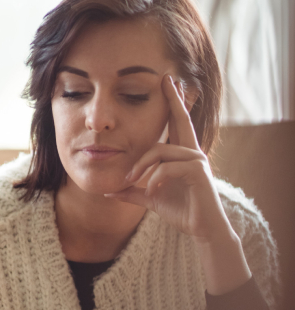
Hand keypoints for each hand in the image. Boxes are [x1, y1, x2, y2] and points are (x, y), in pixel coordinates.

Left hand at [106, 75, 227, 240]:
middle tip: (168, 79)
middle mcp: (192, 153)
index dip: (173, 104)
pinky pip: (168, 168)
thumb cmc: (180, 212)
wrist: (201, 231)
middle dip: (174, 99)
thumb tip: (108, 191)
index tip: (170, 84)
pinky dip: (154, 179)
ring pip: (160, 151)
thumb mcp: (150, 198)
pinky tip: (151, 190)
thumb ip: (131, 192)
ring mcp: (197, 161)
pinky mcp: (198, 173)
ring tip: (131, 179)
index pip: (176, 124)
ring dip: (141, 165)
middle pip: (181, 120)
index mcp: (181, 155)